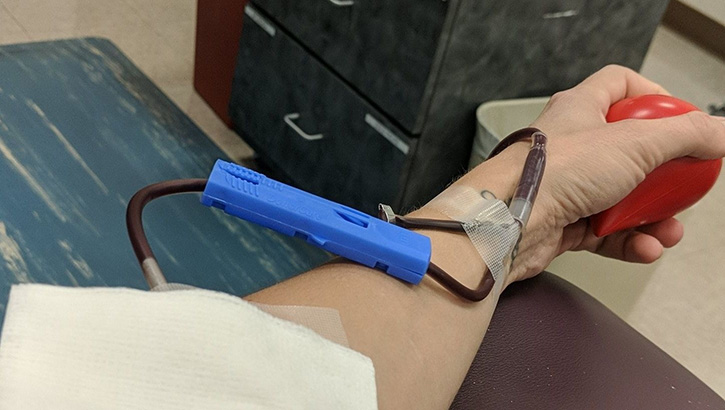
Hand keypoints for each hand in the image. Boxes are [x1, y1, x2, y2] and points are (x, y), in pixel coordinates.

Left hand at [500, 65, 724, 282]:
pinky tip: (645, 248)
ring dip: (652, 218)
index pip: (619, 86)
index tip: (681, 120)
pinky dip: (628, 241)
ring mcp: (566, 185)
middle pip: (629, 151)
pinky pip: (606, 231)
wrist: (510, 222)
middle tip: (682, 189)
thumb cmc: (551, 173)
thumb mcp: (634, 143)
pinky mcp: (562, 222)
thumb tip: (719, 132)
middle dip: (663, 176)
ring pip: (621, 198)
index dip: (653, 97)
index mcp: (580, 110)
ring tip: (668, 231)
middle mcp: (571, 146)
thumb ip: (683, 135)